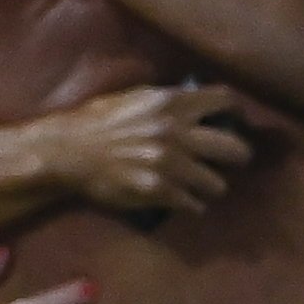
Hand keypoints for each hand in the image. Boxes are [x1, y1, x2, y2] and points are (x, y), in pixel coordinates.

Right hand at [44, 83, 256, 216]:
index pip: (224, 100)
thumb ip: (169, 102)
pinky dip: (190, 204)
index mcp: (170, 103)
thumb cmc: (96, 122)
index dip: (235, 112)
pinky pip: (194, 204)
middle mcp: (176, 132)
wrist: (66, 152)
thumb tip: (199, 103)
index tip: (235, 121)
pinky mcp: (160, 190)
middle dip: (238, 157)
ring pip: (218, 184)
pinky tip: (181, 199)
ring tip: (198, 184)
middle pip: (236, 149)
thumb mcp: (134, 98)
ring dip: (210, 186)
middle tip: (232, 161)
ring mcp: (170, 164)